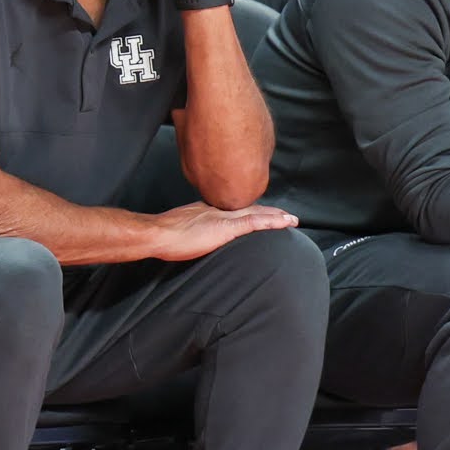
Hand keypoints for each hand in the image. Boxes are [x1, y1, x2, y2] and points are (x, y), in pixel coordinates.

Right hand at [148, 201, 297, 261]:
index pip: (237, 209)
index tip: (266, 213)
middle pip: (250, 207)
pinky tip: (285, 223)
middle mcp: (219, 209)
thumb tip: (199, 241)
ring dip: (277, 216)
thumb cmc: (163, 237)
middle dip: (269, 211)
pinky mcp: (225, 228)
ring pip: (256, 213)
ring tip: (292, 219)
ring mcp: (223, 217)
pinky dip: (272, 222)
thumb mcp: (183, 230)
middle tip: (286, 215)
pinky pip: (254, 222)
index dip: (253, 210)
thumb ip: (196, 232)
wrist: (157, 234)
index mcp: (209, 210)